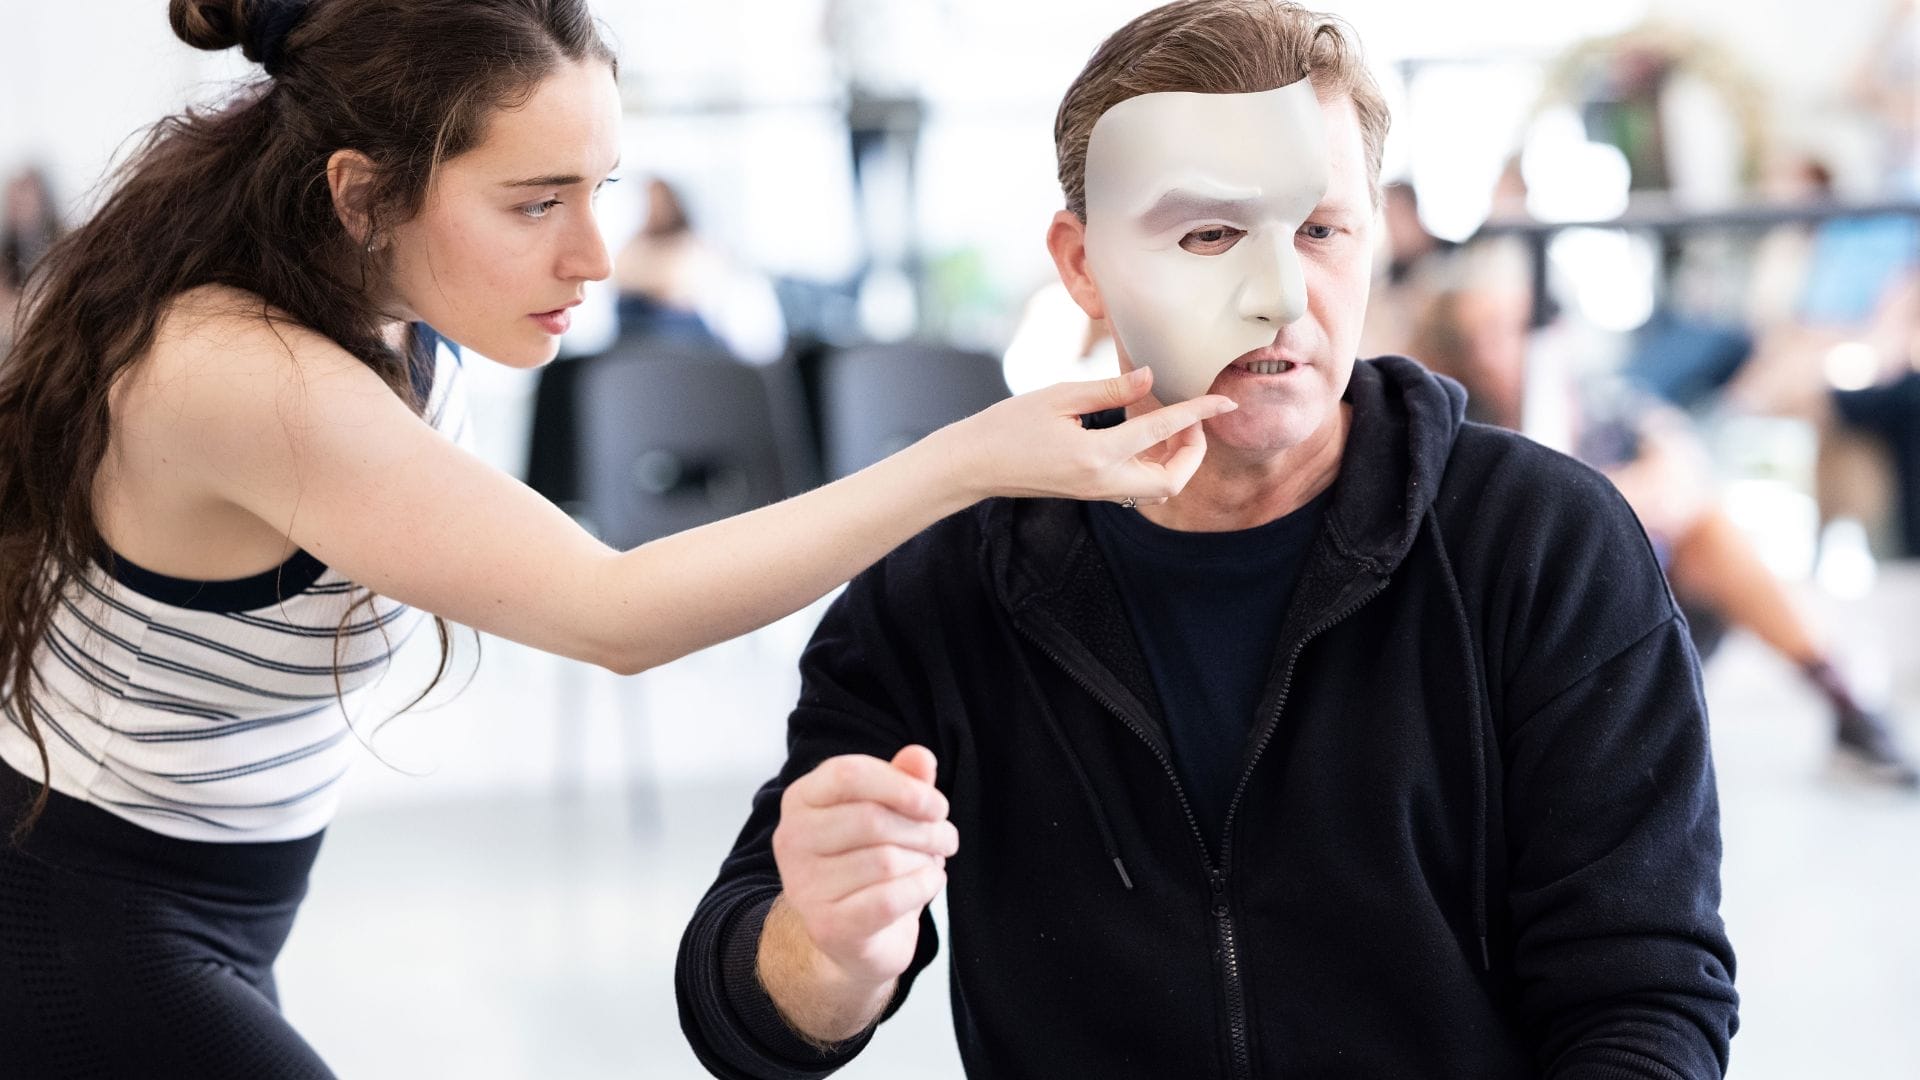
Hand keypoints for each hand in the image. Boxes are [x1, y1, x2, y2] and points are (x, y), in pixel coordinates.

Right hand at [771, 746, 955, 988]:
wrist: (853, 935)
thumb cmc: (871, 862)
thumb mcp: (890, 813)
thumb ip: (904, 781)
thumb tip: (920, 757)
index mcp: (802, 799)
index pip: (849, 774)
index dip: (902, 785)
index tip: (938, 805)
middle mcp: (792, 839)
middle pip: (872, 819)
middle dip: (925, 829)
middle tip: (947, 839)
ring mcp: (804, 885)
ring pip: (886, 861)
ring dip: (925, 860)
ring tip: (931, 863)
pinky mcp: (826, 926)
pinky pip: (889, 899)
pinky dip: (922, 887)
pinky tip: (928, 883)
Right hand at [942, 367, 1235, 504]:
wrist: (973, 465)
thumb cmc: (1007, 426)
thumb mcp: (1059, 396)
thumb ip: (1110, 390)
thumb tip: (1151, 378)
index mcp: (1097, 454)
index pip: (1163, 430)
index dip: (1199, 413)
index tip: (1225, 400)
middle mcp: (1103, 481)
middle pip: (1173, 480)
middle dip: (1193, 451)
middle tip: (1192, 419)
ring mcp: (1097, 492)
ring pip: (1158, 487)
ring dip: (1175, 459)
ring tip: (1170, 424)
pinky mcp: (1090, 493)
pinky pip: (1137, 485)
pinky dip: (1153, 463)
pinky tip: (1144, 435)